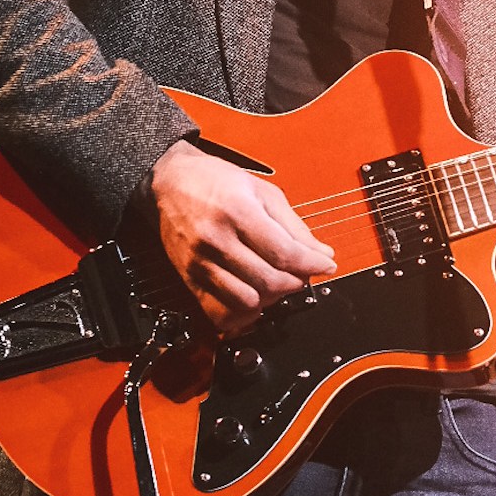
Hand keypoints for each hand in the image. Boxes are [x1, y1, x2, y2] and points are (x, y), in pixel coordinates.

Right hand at [147, 140, 335, 332]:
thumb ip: (294, 226)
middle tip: (301, 273)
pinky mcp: (189, 278)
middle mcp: (216, 239)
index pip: (284, 253)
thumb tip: (321, 253)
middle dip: (296, 281)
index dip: (312, 265)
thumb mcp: (262, 191)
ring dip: (272, 298)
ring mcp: (200, 262)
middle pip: (269, 280)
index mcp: (237, 211)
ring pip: (247, 301)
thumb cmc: (214, 181)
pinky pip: (219, 312)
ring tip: (277, 283)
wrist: (169, 181)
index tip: (325, 266)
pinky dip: (243, 313)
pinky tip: (254, 298)